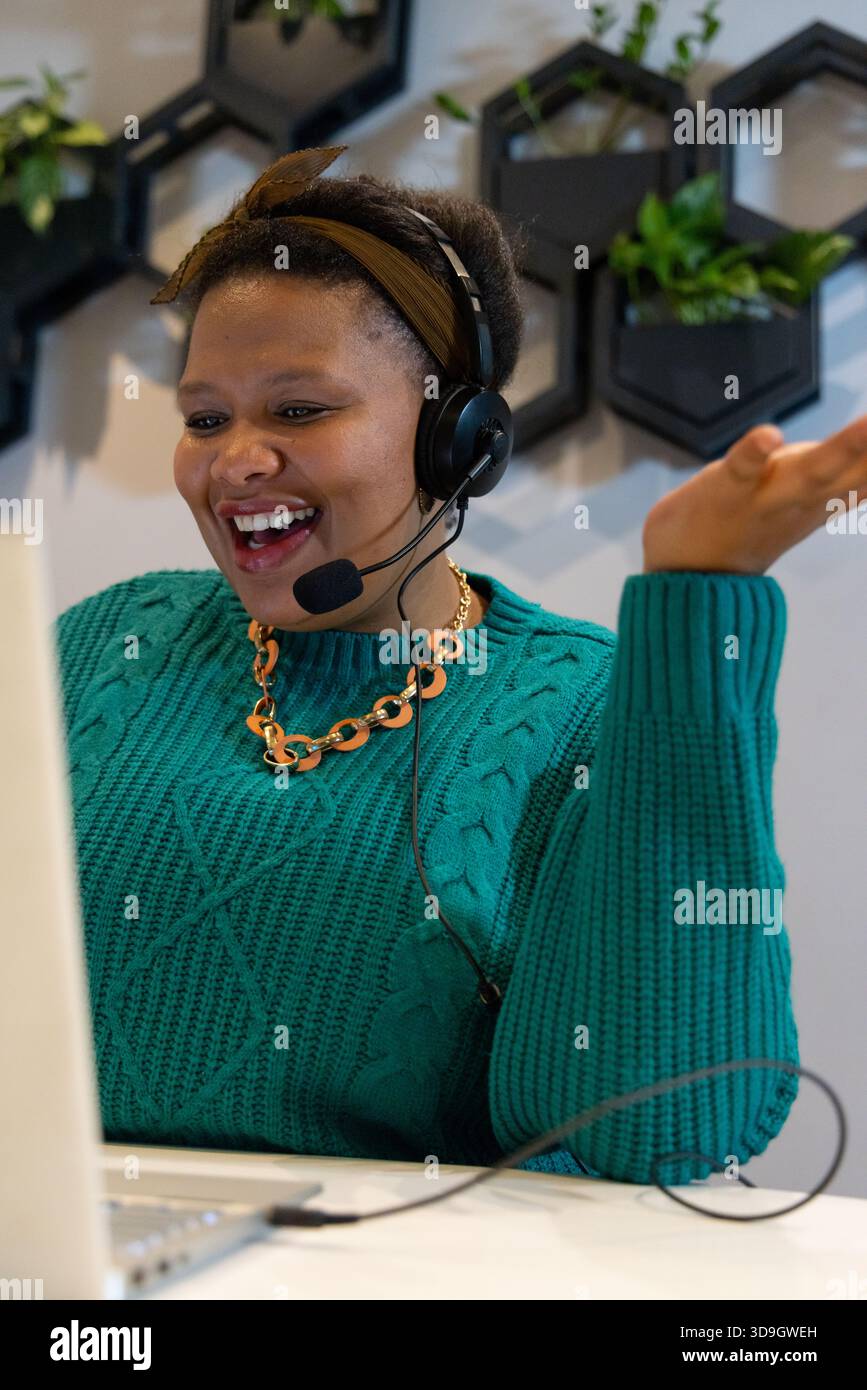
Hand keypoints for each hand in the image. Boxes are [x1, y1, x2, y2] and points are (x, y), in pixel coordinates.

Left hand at [642, 418, 866, 574]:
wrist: (686, 579)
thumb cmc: (749, 527)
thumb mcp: (807, 500)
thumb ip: (840, 477)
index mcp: (822, 500)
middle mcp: (801, 500)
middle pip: (852, 472)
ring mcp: (762, 499)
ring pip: (809, 472)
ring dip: (843, 449)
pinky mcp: (723, 493)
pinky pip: (740, 471)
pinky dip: (753, 453)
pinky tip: (768, 435)